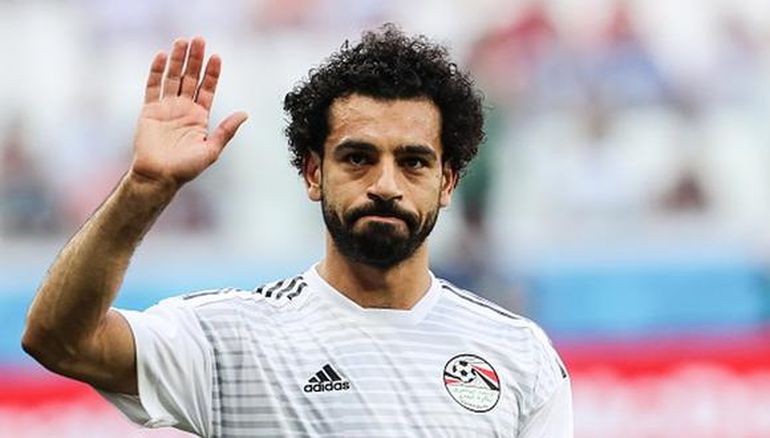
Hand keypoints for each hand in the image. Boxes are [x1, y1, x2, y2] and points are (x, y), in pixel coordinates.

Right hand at [130, 37, 247, 188]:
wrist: (159, 177)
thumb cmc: (186, 169)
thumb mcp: (212, 150)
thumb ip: (226, 131)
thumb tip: (245, 114)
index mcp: (199, 117)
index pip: (207, 89)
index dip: (212, 73)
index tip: (216, 57)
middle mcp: (183, 109)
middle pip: (190, 78)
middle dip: (195, 60)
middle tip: (199, 40)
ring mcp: (166, 108)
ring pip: (172, 78)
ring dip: (177, 60)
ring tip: (182, 41)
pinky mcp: (149, 111)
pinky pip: (152, 87)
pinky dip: (156, 71)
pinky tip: (162, 56)